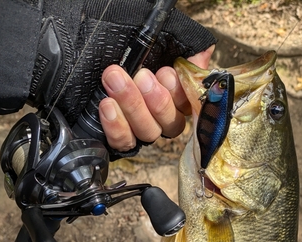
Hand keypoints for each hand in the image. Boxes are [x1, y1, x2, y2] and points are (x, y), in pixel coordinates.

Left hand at [99, 46, 214, 151]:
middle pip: (170, 123)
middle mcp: (163, 118)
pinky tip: (107, 106)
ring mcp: (141, 130)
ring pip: (148, 132)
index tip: (166, 72)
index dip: (180, 93)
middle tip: (141, 76)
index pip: (190, 104)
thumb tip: (202, 56)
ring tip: (115, 82)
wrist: (99, 50)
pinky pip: (123, 142)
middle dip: (158, 100)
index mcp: (179, 97)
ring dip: (133, 106)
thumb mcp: (162, 40)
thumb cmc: (131, 45)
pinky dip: (116, 126)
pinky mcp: (120, 138)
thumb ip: (185, 49)